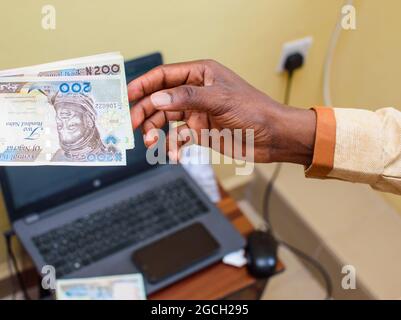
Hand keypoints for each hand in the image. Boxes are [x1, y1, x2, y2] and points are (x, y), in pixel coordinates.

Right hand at [128, 60, 315, 164]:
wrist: (272, 138)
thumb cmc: (253, 111)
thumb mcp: (219, 100)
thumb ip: (186, 98)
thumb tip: (156, 99)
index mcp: (200, 75)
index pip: (165, 76)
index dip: (143, 84)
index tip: (127, 96)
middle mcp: (196, 92)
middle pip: (160, 99)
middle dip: (145, 112)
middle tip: (133, 125)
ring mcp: (197, 112)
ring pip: (166, 120)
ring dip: (156, 131)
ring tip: (152, 143)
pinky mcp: (200, 131)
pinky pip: (178, 137)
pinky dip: (173, 146)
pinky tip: (174, 155)